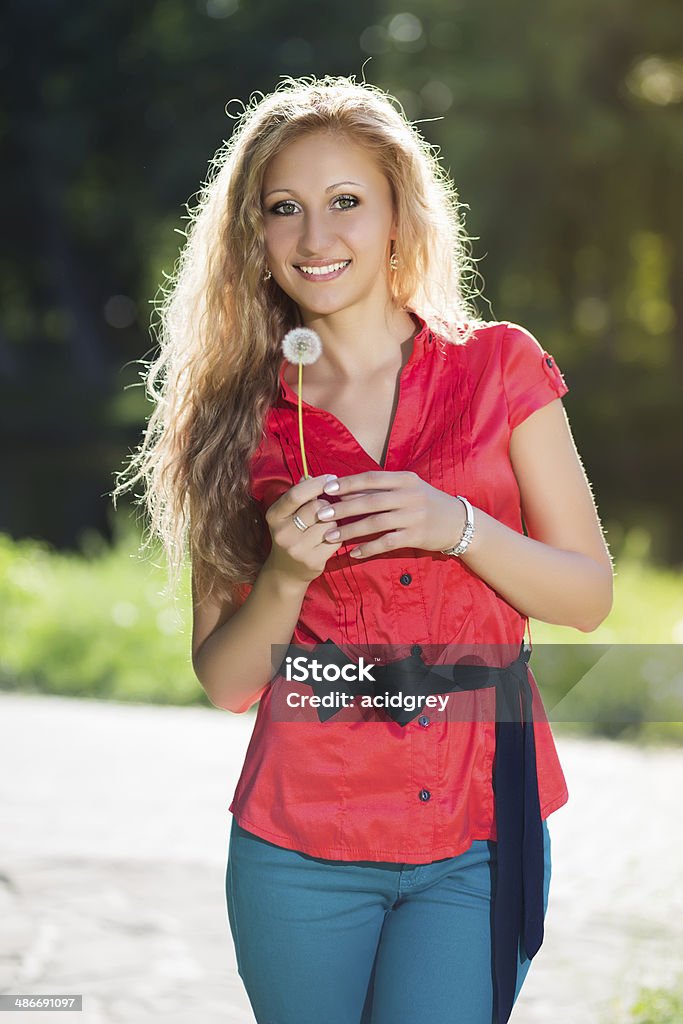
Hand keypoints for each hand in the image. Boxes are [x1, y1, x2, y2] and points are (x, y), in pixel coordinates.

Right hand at [264, 473, 344, 584]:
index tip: (331, 478)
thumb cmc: (290, 535)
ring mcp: (298, 549)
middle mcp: (283, 533)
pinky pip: (336, 540)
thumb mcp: (287, 515)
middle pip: (316, 507)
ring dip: (333, 522)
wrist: (285, 572)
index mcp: (274, 516)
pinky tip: (329, 538)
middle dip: (326, 505)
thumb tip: (311, 476)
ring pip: (330, 524)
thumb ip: (299, 495)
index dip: (316, 484)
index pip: (296, 495)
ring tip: (325, 526)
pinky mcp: (313, 561)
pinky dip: (338, 536)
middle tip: (325, 509)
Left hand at [317, 471, 466, 557]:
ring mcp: (413, 516)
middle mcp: (409, 496)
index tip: (326, 489)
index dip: (347, 483)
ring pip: (375, 523)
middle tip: (321, 514)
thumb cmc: (427, 503)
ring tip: (330, 536)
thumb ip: (382, 488)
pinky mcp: (416, 536)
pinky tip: (353, 553)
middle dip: (342, 508)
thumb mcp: (409, 488)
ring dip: (350, 530)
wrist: (459, 523)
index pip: (371, 479)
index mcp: (405, 480)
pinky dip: (368, 548)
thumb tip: (347, 489)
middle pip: (369, 501)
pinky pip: (386, 542)